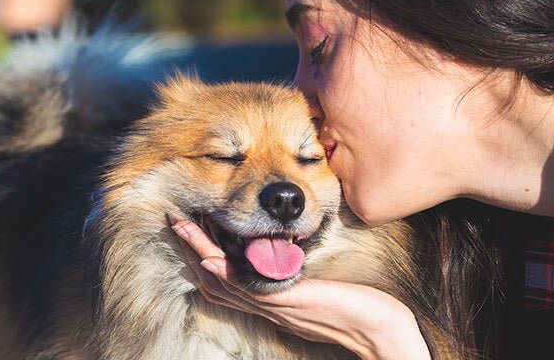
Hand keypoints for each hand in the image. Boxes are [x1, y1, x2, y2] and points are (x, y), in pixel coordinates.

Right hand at [169, 217, 431, 359]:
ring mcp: (272, 304)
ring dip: (198, 255)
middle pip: (213, 282)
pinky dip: (223, 273)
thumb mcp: (318, 289)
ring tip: (182, 229)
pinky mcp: (284, 301)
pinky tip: (209, 258)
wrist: (378, 329)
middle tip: (175, 223)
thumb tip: (287, 259)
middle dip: (191, 252)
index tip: (192, 230)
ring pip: (222, 283)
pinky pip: (245, 288)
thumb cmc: (356, 307)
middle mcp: (264, 305)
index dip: (203, 257)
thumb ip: (296, 278)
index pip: (225, 282)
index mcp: (269, 301)